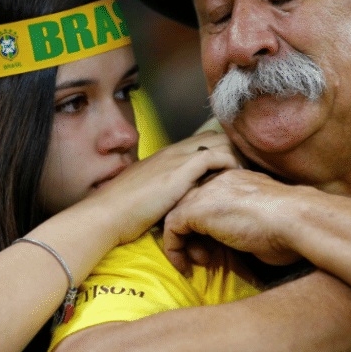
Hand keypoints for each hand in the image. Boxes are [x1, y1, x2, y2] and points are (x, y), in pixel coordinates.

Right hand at [86, 131, 242, 244]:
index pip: (203, 141)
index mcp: (165, 156)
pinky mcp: (180, 169)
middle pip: (216, 136)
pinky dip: (229, 164)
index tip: (234, 169)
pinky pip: (216, 155)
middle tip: (244, 172)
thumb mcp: (147, 196)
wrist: (106, 214)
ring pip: (220, 141)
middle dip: (234, 151)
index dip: (221, 151)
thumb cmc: (122, 212)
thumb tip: (177, 203)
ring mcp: (177, 158)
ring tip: (243, 176)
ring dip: (235, 156)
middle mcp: (173, 151)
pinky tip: (235, 179)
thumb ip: (164, 192)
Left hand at [163, 169, 303, 274]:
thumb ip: (246, 218)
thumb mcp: (264, 217)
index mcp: (235, 179)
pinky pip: (171, 228)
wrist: (294, 219)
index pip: (206, 198)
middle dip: (191, 235)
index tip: (213, 247)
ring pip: (176, 216)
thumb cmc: (289, 226)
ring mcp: (205, 192)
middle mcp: (217, 180)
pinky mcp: (196, 209)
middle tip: (204, 257)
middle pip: (188, 205)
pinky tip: (187, 267)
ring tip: (200, 262)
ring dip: (183, 244)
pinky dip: (174, 250)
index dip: (205, 225)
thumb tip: (241, 235)